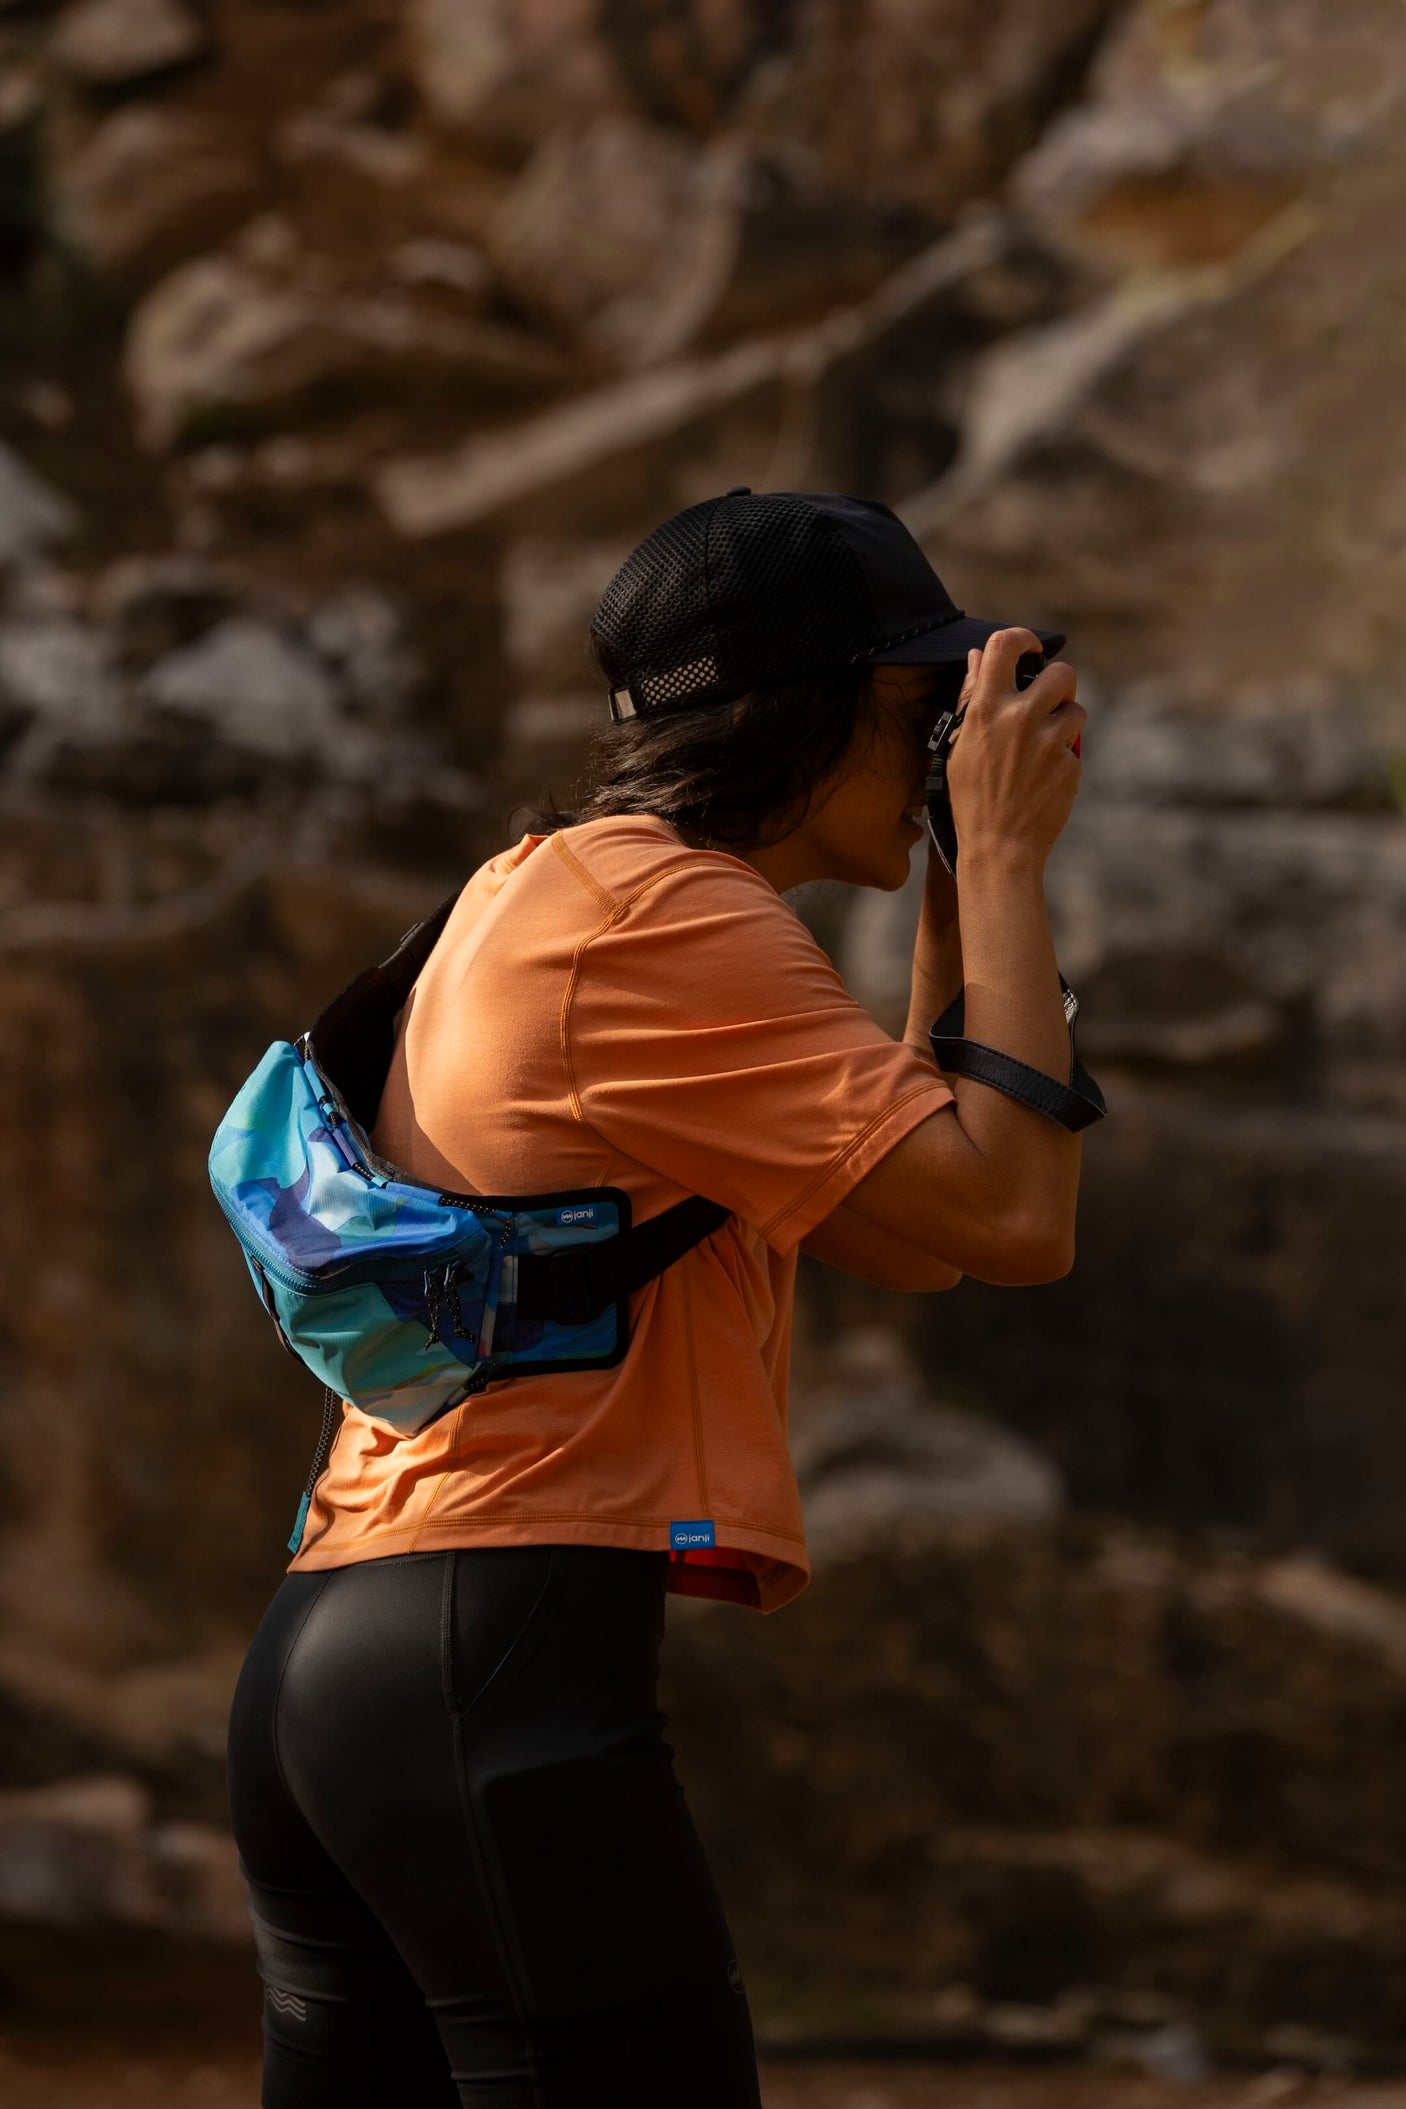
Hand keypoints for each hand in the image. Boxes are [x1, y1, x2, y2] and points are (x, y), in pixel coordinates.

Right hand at [946, 630, 1083, 870]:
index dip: (1022, 639)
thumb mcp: (959, 745)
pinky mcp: (1071, 763)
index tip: (1029, 649)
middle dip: (1060, 683)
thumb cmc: (971, 798)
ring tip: (1045, 747)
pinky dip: (1064, 758)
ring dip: (1065, 722)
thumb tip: (977, 657)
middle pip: (1062, 672)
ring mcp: (1049, 740)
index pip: (1006, 645)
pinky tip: (1044, 778)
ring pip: (1076, 709)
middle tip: (1050, 700)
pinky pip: (1075, 746)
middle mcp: (1020, 717)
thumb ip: (972, 698)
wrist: (999, 847)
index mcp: (986, 709)